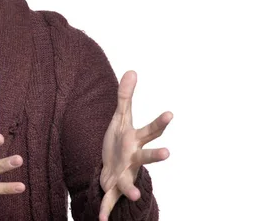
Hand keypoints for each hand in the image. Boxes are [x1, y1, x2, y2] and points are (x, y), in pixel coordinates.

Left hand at [99, 71, 172, 220]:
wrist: (115, 169)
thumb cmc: (121, 141)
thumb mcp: (121, 118)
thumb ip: (125, 96)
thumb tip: (132, 70)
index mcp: (136, 141)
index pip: (151, 130)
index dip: (160, 122)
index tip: (171, 113)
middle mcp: (134, 159)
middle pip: (147, 156)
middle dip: (156, 155)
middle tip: (168, 153)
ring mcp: (125, 174)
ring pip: (130, 182)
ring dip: (132, 188)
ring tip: (135, 195)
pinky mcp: (113, 187)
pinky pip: (109, 199)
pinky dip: (105, 210)